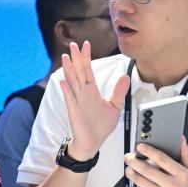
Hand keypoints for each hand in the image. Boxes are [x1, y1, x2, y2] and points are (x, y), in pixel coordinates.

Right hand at [58, 41, 129, 158]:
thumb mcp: (114, 107)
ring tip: (65, 57)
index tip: (85, 44)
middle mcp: (83, 94)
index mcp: (92, 91)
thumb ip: (118, 92)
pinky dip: (66, 90)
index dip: (86, 58)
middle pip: (79, 72)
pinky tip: (62, 81)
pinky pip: (69, 99)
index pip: (88, 71)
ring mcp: (77, 101)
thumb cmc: (101, 126)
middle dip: (76, 58)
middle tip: (73, 44)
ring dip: (69, 70)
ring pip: (72, 82)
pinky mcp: (74, 111)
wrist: (93, 142)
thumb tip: (125, 77)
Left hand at [124, 137, 187, 186]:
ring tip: (129, 169)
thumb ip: (184, 153)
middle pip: (148, 170)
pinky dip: (137, 186)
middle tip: (128, 157)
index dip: (149, 151)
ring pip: (141, 182)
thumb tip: (180, 139)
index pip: (162, 159)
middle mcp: (171, 185)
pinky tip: (137, 183)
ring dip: (132, 174)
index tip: (140, 147)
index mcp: (180, 174)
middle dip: (135, 162)